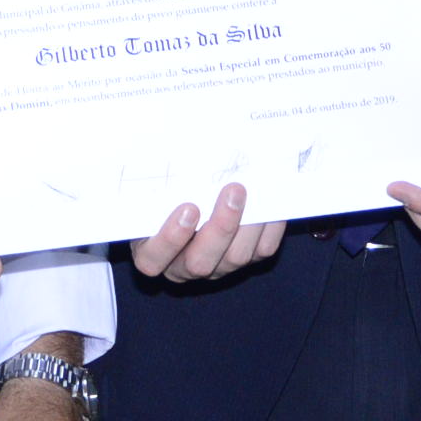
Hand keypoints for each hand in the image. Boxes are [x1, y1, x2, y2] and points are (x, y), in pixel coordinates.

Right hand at [130, 182, 282, 280]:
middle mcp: (182, 266)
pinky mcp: (243, 260)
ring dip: (247, 224)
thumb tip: (165, 153)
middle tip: (232, 190)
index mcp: (150, 251)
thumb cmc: (163, 189)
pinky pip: (261, 251)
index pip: (153, 259)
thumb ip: (150, 180)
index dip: (170, 238)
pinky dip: (269, 226)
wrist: (192, 189)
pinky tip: (270, 200)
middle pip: (200, 263)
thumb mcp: (151, 187)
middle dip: (220, 227)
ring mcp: (215, 267)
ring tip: (249, 190)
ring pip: (234, 258)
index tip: (188, 208)